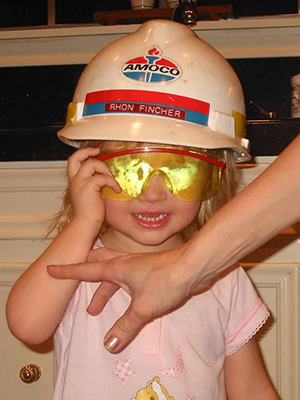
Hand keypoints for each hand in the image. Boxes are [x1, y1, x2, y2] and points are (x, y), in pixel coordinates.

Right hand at [47, 242, 199, 352]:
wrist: (194, 266)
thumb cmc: (166, 281)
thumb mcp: (143, 307)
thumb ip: (125, 326)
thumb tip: (109, 345)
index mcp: (116, 268)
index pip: (85, 269)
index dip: (66, 272)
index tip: (51, 270)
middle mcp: (125, 264)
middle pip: (98, 266)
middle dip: (86, 278)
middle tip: (78, 292)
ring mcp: (138, 267)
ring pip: (114, 275)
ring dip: (104, 289)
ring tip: (97, 308)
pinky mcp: (150, 272)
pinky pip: (128, 280)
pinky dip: (121, 290)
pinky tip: (127, 301)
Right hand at [67, 147, 120, 230]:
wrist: (85, 224)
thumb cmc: (90, 214)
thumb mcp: (90, 195)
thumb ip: (94, 184)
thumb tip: (105, 177)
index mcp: (74, 182)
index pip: (73, 162)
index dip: (83, 154)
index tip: (93, 153)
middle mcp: (75, 180)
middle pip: (75, 157)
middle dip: (87, 151)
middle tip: (98, 151)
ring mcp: (80, 182)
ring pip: (92, 163)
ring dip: (105, 169)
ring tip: (111, 180)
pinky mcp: (88, 186)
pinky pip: (103, 177)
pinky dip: (112, 182)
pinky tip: (116, 190)